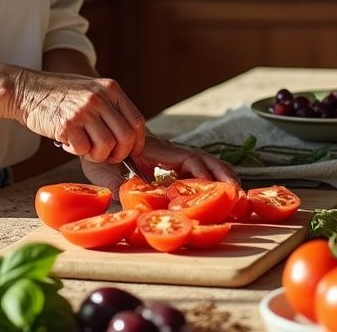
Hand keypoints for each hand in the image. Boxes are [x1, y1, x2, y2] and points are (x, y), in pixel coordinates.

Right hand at [9, 69, 146, 163]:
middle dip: (120, 154)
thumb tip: (128, 139)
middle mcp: (100, 98)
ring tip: (84, 147)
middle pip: (126, 137)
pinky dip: (77, 152)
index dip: (137, 143)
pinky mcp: (67, 125)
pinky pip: (83, 150)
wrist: (26, 89)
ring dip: (97, 155)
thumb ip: (109, 107)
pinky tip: (68, 142)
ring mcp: (83, 111)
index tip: (132, 152)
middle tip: (107, 156)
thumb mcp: (91, 89)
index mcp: (110, 89)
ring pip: (106, 147)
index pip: (137, 121)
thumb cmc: (59, 94)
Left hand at [82, 135, 239, 195]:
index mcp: (158, 151)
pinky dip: (209, 180)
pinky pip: (195, 170)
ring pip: (204, 164)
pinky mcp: (171, 164)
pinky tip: (216, 195)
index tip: (218, 190)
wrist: (98, 135)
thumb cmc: (100, 153)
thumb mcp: (103, 168)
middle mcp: (170, 152)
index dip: (206, 175)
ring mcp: (172, 157)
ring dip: (220, 177)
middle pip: (205, 160)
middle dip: (223, 176)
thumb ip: (115, 183)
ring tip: (235, 195)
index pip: (190, 160)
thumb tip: (127, 201)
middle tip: (238, 195)